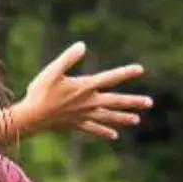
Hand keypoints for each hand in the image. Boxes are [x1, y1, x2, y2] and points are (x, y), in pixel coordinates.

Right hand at [18, 42, 151, 140]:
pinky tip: (114, 136)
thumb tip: (82, 45)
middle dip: (133, 102)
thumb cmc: (40, 92)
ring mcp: (84, 115)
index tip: (140, 70)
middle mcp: (88, 103)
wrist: (32, 118)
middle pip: (115, 102)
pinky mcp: (76, 125)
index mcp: (85, 87)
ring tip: (137, 120)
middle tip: (150, 103)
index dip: (125, 73)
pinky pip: (94, 129)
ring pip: (108, 117)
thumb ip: (68, 58)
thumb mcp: (52, 71)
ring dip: (123, 118)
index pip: (109, 78)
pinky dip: (104, 132)